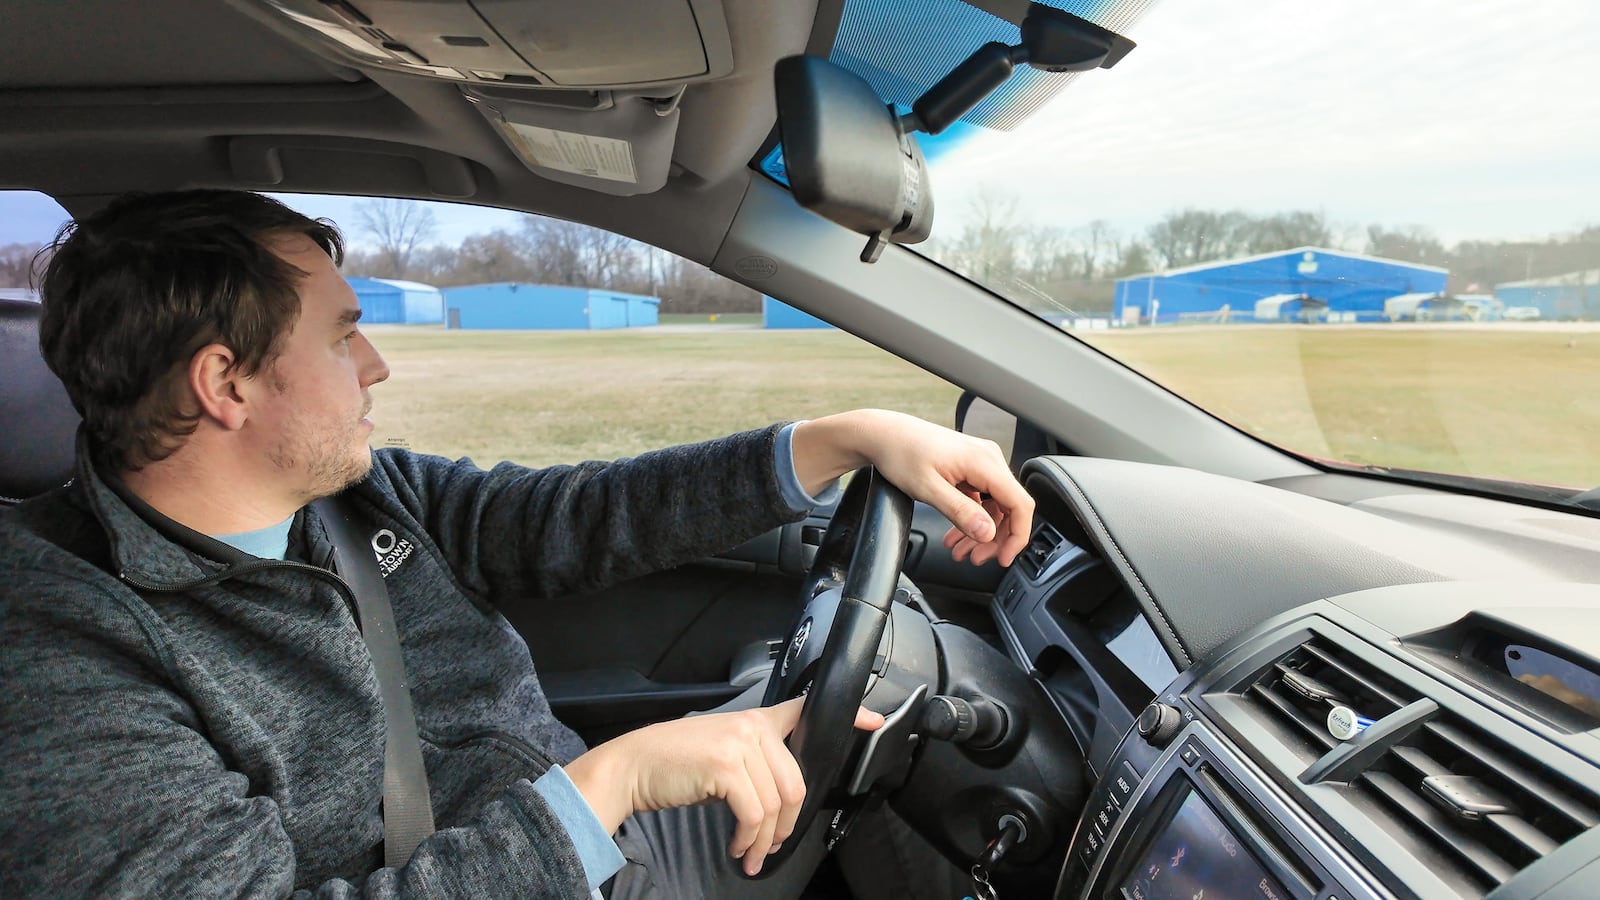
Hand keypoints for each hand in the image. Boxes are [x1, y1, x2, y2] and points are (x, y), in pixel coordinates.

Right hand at [563, 697, 884, 875]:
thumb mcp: (720, 749)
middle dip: (786, 825)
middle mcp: (751, 727)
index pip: (804, 710)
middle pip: (795, 783)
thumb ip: (753, 759)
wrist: (633, 767)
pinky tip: (738, 847)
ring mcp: (739, 743)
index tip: (873, 721)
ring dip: (766, 839)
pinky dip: (749, 838)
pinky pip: (755, 813)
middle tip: (771, 847)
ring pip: (777, 803)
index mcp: (754, 720)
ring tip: (751, 854)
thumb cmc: (673, 764)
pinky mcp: (726, 766)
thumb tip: (781, 797)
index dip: (847, 715)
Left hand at [792, 409, 1034, 565]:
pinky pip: (982, 498)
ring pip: (995, 505)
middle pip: (1009, 507)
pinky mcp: (971, 467)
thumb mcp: (928, 489)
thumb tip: (987, 533)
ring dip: (981, 531)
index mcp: (984, 461)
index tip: (1003, 557)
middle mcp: (988, 459)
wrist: (884, 435)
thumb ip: (960, 512)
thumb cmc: (901, 453)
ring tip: (961, 551)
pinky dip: (972, 518)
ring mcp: (981, 462)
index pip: (1020, 503)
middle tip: (975, 558)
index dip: (1017, 535)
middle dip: (995, 538)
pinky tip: (955, 534)